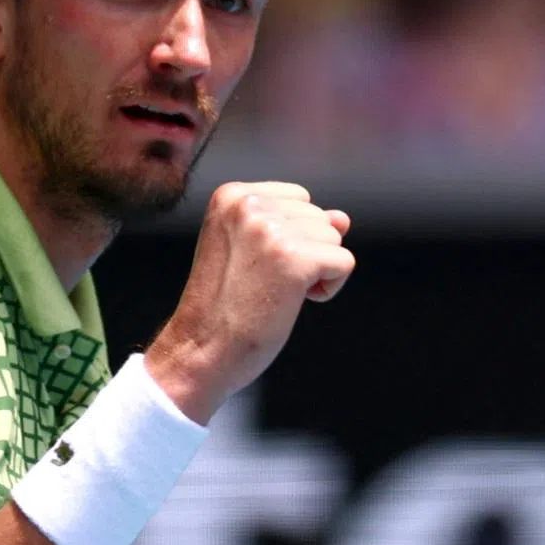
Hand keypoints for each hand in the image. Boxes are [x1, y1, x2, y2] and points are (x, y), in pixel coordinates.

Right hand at [144, 182, 353, 423]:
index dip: (290, 238)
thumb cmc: (223, 305)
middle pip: (318, 217)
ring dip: (315, 271)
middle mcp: (250, 204)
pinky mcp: (294, 259)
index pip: (298, 199)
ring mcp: (271, 230)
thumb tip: (343, 219)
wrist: (200, 349)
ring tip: (273, 292)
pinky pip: (344, 262)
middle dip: (304, 253)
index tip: (254, 265)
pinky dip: (328, 289)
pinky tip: (291, 302)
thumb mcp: (251, 249)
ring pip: (333, 238)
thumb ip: (294, 224)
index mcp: (232, 195)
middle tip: (261, 284)